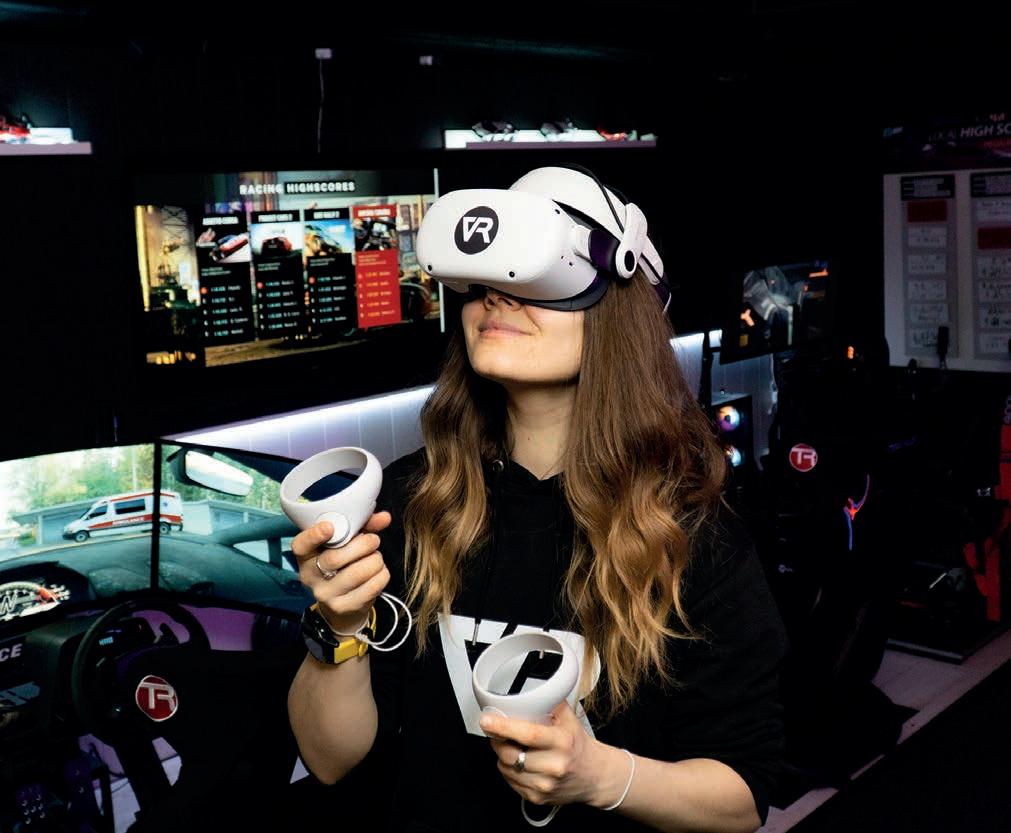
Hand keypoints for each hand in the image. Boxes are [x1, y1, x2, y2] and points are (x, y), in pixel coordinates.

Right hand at [292, 512, 391, 634]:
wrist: (343, 604)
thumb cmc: (345, 563)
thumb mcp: (347, 542)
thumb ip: (363, 526)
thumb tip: (384, 518)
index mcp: (306, 556)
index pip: (301, 545)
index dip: (313, 535)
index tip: (329, 526)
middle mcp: (311, 577)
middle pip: (335, 558)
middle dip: (363, 544)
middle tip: (374, 540)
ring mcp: (326, 595)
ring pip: (358, 573)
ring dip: (375, 560)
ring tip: (376, 557)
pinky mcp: (344, 607)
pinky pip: (372, 587)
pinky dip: (382, 575)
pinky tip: (378, 572)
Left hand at [480, 700, 627, 809]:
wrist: (594, 776)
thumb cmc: (579, 746)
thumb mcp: (570, 719)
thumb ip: (550, 702)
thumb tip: (530, 690)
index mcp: (561, 742)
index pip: (527, 734)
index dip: (503, 727)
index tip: (487, 720)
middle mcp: (553, 765)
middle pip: (510, 754)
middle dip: (497, 741)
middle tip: (497, 732)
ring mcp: (545, 784)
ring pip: (506, 768)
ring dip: (502, 755)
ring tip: (513, 747)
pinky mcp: (538, 798)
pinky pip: (511, 781)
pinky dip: (510, 770)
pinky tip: (521, 762)